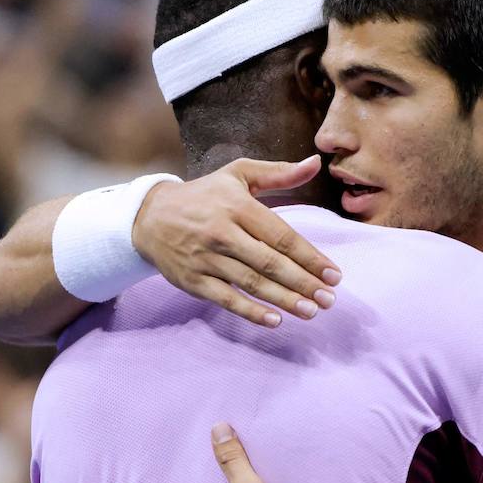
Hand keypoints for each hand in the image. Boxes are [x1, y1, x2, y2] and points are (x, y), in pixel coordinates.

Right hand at [131, 156, 341, 326]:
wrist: (148, 216)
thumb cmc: (203, 195)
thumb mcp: (237, 175)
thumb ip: (279, 173)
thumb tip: (315, 162)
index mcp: (237, 206)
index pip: (281, 236)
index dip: (310, 257)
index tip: (334, 275)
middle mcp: (222, 233)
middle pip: (270, 263)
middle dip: (304, 283)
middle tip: (329, 299)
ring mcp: (206, 259)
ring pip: (252, 283)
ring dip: (285, 300)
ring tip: (311, 311)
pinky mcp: (193, 280)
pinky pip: (226, 299)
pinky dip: (251, 311)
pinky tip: (275, 320)